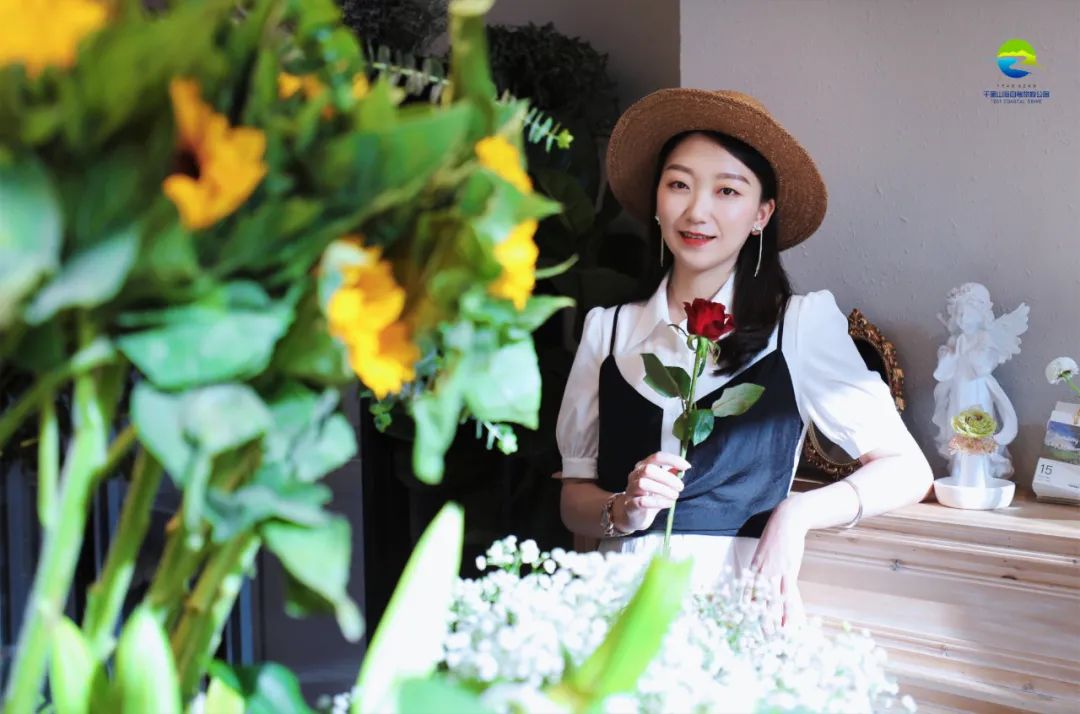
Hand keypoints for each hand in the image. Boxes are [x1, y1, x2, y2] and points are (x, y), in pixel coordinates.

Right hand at [616, 452, 690, 531]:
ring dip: (664, 490)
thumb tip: (682, 469)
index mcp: (643, 467)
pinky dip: (658, 502)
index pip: (657, 457)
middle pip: (649, 469)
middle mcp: (634, 476)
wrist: (631, 516)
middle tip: (680, 487)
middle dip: (668, 478)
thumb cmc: (648, 497)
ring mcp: (630, 490)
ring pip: (643, 484)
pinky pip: (642, 501)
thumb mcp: (660, 485)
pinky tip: (668, 504)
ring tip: (675, 496)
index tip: (687, 466)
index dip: (673, 460)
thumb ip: (670, 476)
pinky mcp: (630, 505)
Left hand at [744, 499, 808, 631]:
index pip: (744, 594)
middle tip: (759, 638)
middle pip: (757, 601)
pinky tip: (791, 622)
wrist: (787, 521)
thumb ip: (758, 569)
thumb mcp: (761, 553)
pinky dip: (789, 611)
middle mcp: (760, 572)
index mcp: (752, 568)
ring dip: (774, 621)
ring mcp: (775, 572)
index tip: (742, 625)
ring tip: (775, 637)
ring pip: (772, 602)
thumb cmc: (775, 538)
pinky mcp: (789, 571)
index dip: (743, 611)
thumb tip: (756, 584)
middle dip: (758, 621)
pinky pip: (788, 595)